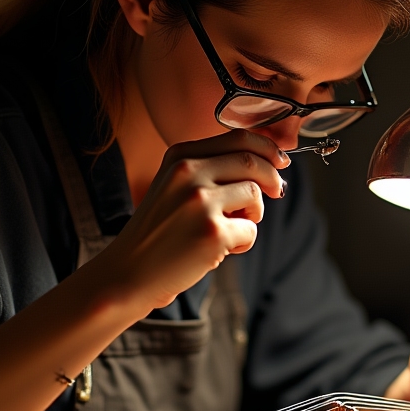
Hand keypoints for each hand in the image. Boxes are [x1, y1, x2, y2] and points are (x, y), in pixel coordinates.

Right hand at [92, 130, 288, 314]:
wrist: (130, 272)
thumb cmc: (159, 232)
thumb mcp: (174, 186)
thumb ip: (210, 169)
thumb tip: (267, 164)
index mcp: (179, 156)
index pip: (238, 138)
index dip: (267, 148)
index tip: (280, 160)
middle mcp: (188, 173)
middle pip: (252, 162)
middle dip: (272, 178)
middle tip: (277, 192)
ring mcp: (200, 202)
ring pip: (254, 195)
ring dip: (253, 215)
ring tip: (230, 230)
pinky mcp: (212, 233)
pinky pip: (250, 231)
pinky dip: (243, 243)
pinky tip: (220, 250)